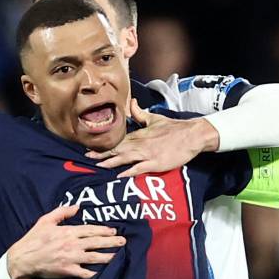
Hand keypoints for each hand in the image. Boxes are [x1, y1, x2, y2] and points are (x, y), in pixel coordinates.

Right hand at [5, 205, 124, 278]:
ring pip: (94, 257)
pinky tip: (103, 272)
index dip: (103, 230)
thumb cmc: (33, 239)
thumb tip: (77, 207)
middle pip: (96, 242)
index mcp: (68, 231)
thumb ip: (62, 212)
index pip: (90, 230)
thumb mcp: (46, 220)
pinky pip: (85, 273)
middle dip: (111, 242)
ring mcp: (71, 258)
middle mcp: (72, 244)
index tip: (113, 231)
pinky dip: (95, 273)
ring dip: (108, 256)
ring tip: (118, 255)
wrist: (22, 258)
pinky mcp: (67, 270)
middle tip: (123, 241)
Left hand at [85, 99, 219, 177]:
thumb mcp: (154, 118)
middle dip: (102, 154)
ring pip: (126, 158)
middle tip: (87, 157)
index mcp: (139, 134)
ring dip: (112, 162)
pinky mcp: (156, 163)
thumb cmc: (173, 127)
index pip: (118, 140)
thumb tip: (131, 103)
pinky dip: (129, 171)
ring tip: (98, 165)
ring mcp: (148, 154)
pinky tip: (120, 175)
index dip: (104, 145)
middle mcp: (141, 144)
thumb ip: (140, 113)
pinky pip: (140, 168)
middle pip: (118, 150)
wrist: (191, 135)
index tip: (91, 147)